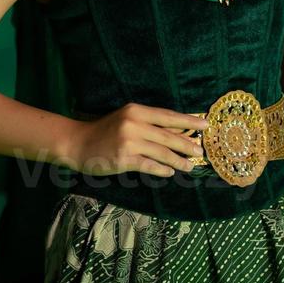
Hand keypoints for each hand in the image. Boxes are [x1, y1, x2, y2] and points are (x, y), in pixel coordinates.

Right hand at [68, 103, 209, 177]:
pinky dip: (162, 169)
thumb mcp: (126, 119)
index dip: (188, 121)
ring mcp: (129, 142)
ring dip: (178, 160)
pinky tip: (170, 172)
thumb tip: (178, 132)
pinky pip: (149, 165)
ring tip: (190, 166)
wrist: (78, 143)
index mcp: (136, 110)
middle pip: (168, 135)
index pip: (168, 116)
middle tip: (201, 151)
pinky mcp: (124, 159)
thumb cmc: (104, 131)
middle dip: (187, 144)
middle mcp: (134, 124)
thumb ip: (148, 123)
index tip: (205, 124)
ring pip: (161, 152)